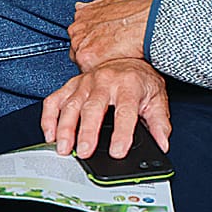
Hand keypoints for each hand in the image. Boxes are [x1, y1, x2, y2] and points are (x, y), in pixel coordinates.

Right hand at [41, 60, 171, 158]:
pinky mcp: (71, 85)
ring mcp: (85, 82)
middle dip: (87, 131)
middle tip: (84, 153)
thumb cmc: (140, 80)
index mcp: (128, 85)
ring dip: (65, 128)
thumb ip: (159, 123)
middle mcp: (105, 81)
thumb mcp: (156, 98)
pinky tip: (50, 135)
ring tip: (64, 148)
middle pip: (93, 108)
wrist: (127, 59)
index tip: (118, 151)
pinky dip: (49, 118)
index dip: (122, 133)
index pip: (125, 111)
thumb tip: (162, 144)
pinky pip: (54, 100)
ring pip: (71, 105)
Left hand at [69, 0, 154, 72]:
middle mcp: (77, 29)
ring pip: (81, 61)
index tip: (102, 44)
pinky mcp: (86, 59)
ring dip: (94, 63)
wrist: (150, 23)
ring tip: (113, 60)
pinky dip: (99, 72)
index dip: (92, 41)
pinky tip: (113, 66)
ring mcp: (80, 44)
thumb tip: (80, 6)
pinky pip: (87, 72)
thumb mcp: (114, 1)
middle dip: (91, 52)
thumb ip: (94, 7)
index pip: (78, 35)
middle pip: (77, 48)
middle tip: (109, 53)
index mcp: (83, 15)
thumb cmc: (138, 12)